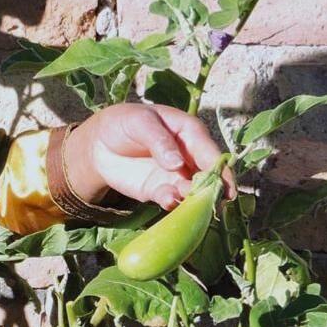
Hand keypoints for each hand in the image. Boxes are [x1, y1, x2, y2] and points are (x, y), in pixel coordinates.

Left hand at [64, 103, 235, 210]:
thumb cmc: (125, 122)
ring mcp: (176, 175)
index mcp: (190, 133)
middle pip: (208, 176)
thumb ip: (159, 140)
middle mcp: (189, 156)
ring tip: (185, 199)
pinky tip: (167, 200)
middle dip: (211, 189)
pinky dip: (172, 203)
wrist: (100, 142)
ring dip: (193, 199)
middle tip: (209, 200)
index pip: (211, 153)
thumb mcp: (140, 122)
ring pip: (193, 191)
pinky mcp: (160, 190)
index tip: (225, 186)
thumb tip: (178, 163)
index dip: (220, 170)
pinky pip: (171, 200)